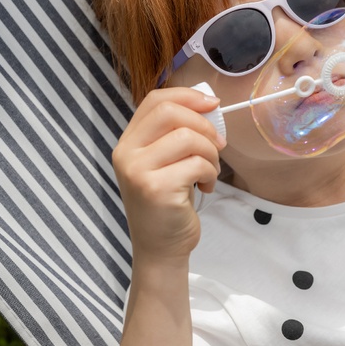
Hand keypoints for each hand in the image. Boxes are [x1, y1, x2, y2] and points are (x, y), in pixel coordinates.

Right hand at [112, 87, 225, 265]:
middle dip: (204, 125)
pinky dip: (210, 172)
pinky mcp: (156, 189)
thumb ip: (176, 134)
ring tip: (210, 170)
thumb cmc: (168, 203)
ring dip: (210, 152)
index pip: (155, 101)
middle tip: (218, 144)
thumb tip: (209, 104)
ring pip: (187, 137)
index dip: (188, 96)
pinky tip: (205, 186)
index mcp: (128, 143)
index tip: (214, 104)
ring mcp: (138, 172)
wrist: (160, 248)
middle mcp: (126, 154)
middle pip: (170, 113)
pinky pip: (196, 163)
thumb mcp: (165, 162)